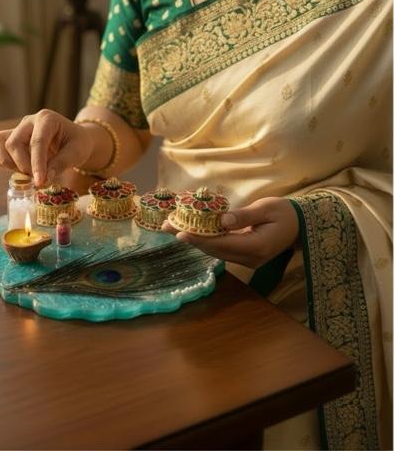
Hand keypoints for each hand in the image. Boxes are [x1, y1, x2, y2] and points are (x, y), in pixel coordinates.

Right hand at [0, 110, 94, 185]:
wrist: (73, 139)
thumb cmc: (77, 144)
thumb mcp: (77, 152)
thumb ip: (61, 164)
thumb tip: (44, 179)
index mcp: (46, 119)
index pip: (37, 142)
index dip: (37, 164)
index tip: (40, 182)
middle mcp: (28, 121)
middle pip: (14, 143)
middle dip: (24, 166)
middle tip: (39, 179)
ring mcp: (16, 129)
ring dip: (9, 164)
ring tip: (27, 173)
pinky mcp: (9, 138)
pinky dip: (0, 161)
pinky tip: (17, 168)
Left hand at [162, 197, 298, 268]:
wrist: (301, 226)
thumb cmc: (285, 212)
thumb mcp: (266, 208)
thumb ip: (244, 216)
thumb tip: (221, 220)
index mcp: (257, 246)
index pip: (222, 244)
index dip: (200, 239)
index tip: (180, 233)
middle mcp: (251, 258)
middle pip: (216, 251)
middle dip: (191, 239)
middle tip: (167, 227)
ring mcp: (249, 261)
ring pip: (217, 252)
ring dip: (196, 241)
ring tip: (173, 228)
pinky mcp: (246, 257)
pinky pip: (223, 251)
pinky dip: (207, 242)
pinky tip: (193, 233)